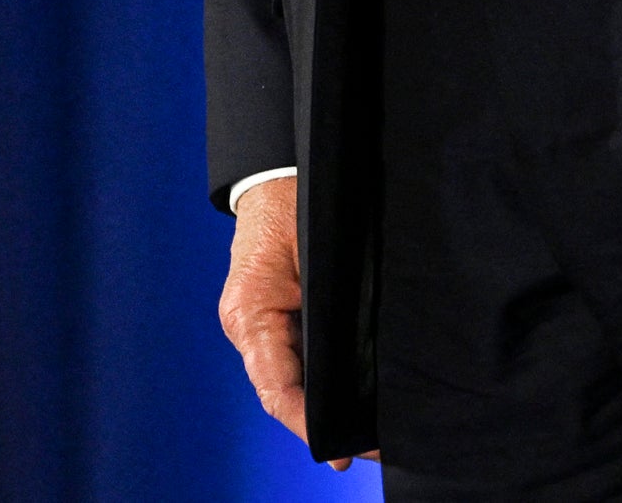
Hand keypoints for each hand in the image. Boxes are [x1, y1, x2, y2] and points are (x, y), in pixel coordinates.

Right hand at [217, 175, 368, 466]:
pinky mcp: (277, 322)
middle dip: (324, 424)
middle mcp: (251, 329)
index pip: (276, 387)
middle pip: (285, 394)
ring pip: (294, 382)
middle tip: (370, 447)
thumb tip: (356, 355)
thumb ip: (328, 298)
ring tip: (370, 434)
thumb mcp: (316, 247)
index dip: (306, 421)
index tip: (338, 448)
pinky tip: (359, 398)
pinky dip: (323, 385)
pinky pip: (299, 363)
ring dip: (326, 408)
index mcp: (251, 314)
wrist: (281, 174)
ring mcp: (262, 328)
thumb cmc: (297, 201)